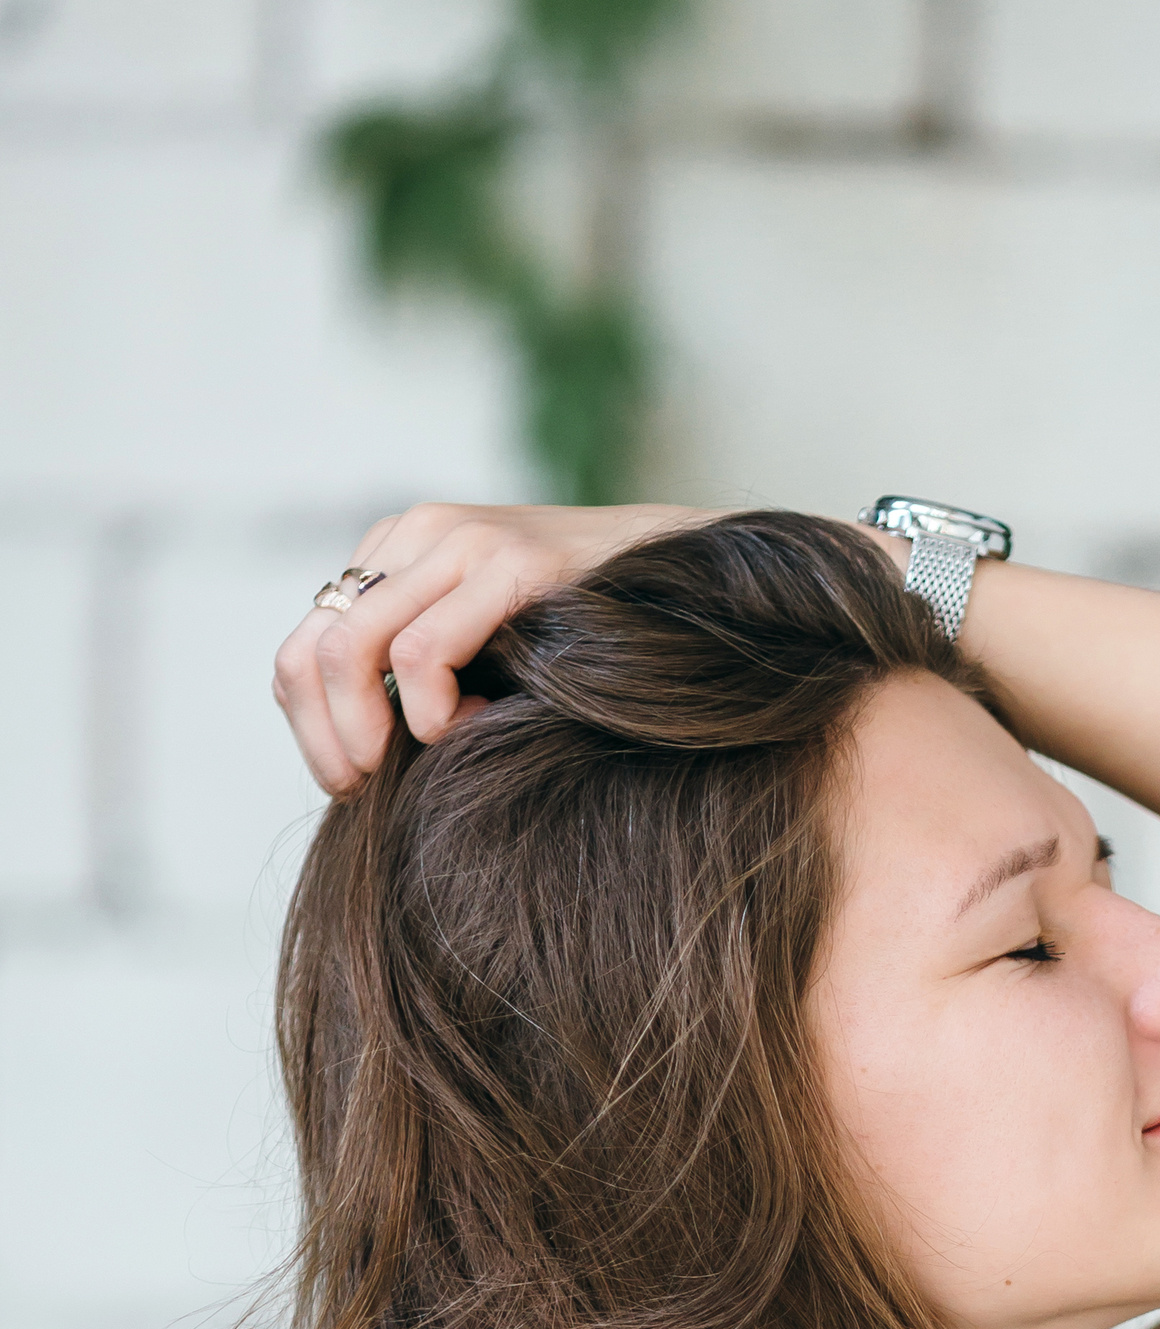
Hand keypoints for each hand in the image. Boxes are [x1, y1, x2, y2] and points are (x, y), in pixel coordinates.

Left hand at [272, 499, 705, 797]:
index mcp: (395, 551)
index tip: (353, 788)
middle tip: (371, 794)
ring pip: (350, 650)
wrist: (689, 583)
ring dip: (372, 734)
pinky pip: (423, 653)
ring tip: (421, 764)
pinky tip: (475, 730)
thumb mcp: (484, 651)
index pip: (302, 646)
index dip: (312, 731)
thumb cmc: (587, 641)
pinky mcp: (507, 562)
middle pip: (312, 652)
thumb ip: (421, 675)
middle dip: (331, 742)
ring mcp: (458, 540)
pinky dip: (433, 713)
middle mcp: (415, 534)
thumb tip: (355, 758)